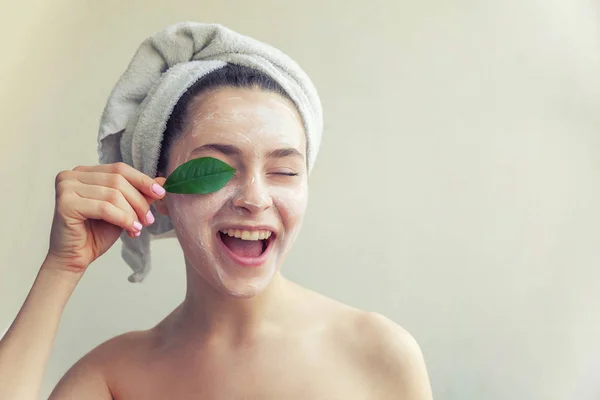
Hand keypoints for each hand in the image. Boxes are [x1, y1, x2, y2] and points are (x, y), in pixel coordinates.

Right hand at [47, 162, 166, 272]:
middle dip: (139, 200)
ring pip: (113, 194)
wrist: (75, 258)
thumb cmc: (96, 233)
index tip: (161, 193)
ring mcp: (66, 188)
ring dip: (132, 213)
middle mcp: (71, 175)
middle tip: (149, 219)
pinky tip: (131, 229)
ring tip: (139, 227)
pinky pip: (104, 208)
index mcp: (84, 172)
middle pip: (117, 180)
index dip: (142, 180)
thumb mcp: (123, 209)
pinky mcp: (65, 204)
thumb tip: (162, 182)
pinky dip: (123, 219)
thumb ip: (138, 194)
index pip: (119, 169)